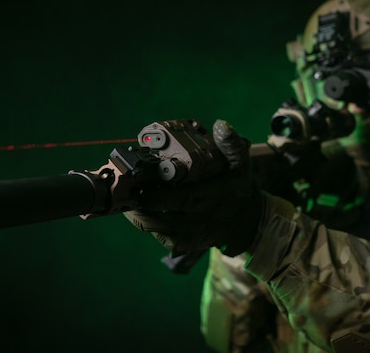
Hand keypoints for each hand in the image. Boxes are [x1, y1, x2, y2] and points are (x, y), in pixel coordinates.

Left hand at [124, 120, 262, 256]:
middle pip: (157, 210)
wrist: (243, 220)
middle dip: (138, 196)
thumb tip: (221, 125)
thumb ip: (231, 145)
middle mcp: (196, 218)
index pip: (178, 194)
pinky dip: (144, 220)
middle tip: (125, 183)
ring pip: (151, 224)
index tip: (140, 176)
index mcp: (209, 195)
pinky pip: (155, 234)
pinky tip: (139, 206)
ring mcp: (187, 233)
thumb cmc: (235, 185)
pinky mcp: (180, 244)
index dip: (154, 188)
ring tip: (127, 193)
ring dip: (136, 209)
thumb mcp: (239, 164)